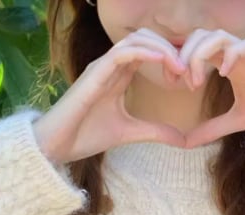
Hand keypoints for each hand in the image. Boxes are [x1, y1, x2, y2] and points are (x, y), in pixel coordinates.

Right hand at [33, 29, 188, 163]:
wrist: (57, 145)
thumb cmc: (85, 136)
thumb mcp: (130, 133)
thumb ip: (155, 132)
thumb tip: (184, 140)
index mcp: (118, 75)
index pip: (147, 51)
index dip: (169, 57)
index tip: (187, 77)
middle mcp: (110, 66)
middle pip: (143, 38)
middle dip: (169, 48)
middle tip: (187, 70)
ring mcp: (101, 67)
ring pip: (134, 40)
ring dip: (160, 48)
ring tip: (178, 66)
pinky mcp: (95, 74)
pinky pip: (121, 53)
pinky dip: (144, 52)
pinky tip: (162, 61)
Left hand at [178, 30, 244, 147]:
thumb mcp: (231, 122)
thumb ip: (209, 129)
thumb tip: (187, 144)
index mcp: (222, 61)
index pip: (193, 47)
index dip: (180, 59)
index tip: (173, 81)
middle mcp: (231, 51)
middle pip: (199, 36)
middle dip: (186, 56)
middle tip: (185, 83)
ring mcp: (244, 51)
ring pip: (216, 36)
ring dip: (201, 55)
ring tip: (198, 81)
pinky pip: (242, 45)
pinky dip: (230, 55)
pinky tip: (223, 75)